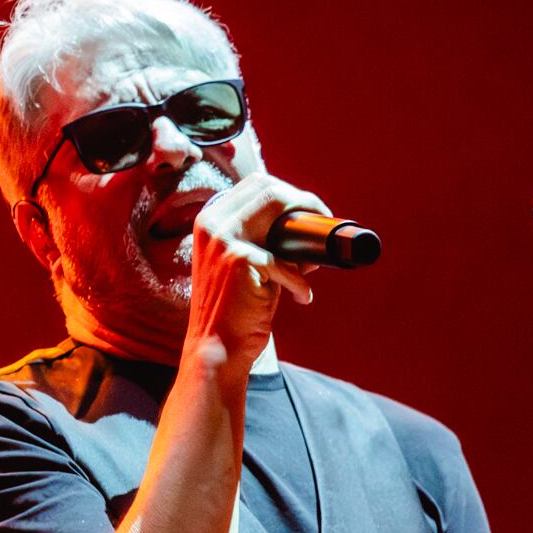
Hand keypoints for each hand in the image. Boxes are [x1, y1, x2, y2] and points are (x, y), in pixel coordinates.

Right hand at [184, 171, 328, 371]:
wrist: (217, 348)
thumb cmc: (235, 309)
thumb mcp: (241, 264)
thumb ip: (261, 239)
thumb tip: (303, 225)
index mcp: (210, 219)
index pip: (258, 184)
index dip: (291, 195)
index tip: (311, 216)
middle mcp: (211, 222)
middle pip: (270, 188)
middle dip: (305, 204)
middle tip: (321, 231)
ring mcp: (222, 238)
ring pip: (279, 208)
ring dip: (305, 234)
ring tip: (311, 264)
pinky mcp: (238, 259)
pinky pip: (286, 261)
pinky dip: (299, 282)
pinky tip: (302, 297)